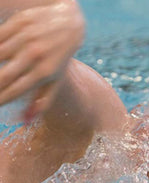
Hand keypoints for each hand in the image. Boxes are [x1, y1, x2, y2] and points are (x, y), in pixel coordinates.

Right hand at [0, 0, 84, 122]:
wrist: (69, 23)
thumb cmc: (59, 57)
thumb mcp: (55, 79)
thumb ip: (42, 100)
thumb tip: (25, 121)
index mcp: (45, 71)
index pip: (15, 90)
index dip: (1, 100)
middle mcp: (36, 55)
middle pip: (3, 76)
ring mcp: (27, 38)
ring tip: (1, 75)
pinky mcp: (19, 23)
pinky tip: (1, 55)